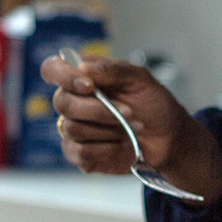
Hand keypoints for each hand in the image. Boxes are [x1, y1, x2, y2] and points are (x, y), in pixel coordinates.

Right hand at [41, 53, 195, 177]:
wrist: (169, 138)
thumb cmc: (154, 104)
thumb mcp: (141, 80)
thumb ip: (114, 70)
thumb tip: (83, 68)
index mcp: (84, 78)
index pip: (52, 69)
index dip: (63, 76)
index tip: (89, 86)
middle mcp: (74, 101)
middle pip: (62, 103)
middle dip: (99, 110)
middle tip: (130, 112)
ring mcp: (74, 128)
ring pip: (72, 128)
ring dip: (109, 130)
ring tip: (131, 128)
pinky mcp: (80, 153)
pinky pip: (79, 152)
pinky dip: (106, 148)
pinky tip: (122, 144)